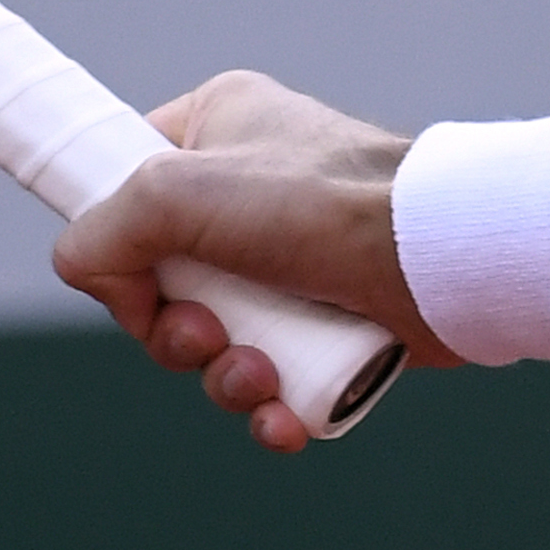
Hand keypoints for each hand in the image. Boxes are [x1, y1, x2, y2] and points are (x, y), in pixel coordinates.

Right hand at [52, 71, 456, 453]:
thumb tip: (99, 281)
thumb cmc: (325, 203)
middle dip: (177, 334)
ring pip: (217, 342)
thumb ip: (100, 231)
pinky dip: (273, 408)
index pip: (124, 188)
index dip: (118, 249)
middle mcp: (257, 191)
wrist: (450, 258)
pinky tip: (287, 420)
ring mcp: (298, 259)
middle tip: (208, 335)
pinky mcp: (337, 318)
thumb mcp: (174, 191)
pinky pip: (277, 379)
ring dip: (225, 378)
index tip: (137, 279)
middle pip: (164, 286)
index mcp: (221, 129)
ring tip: (263, 377)